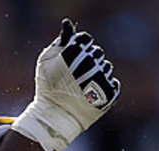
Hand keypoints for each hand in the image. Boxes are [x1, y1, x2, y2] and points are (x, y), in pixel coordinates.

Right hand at [12, 18, 121, 150]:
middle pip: (96, 53)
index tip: (70, 62)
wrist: (54, 118)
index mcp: (75, 53)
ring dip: (96, 75)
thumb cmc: (48, 89)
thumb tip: (68, 24)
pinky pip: (112, 83)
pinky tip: (90, 95)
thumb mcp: (46, 62)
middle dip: (87, 62)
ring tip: (82, 88)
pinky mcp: (110, 92)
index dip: (78, 50)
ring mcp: (102, 78)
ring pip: (105, 68)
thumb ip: (60, 41)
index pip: (86, 40)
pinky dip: (103, 88)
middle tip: (74, 77)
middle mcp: (90, 63)